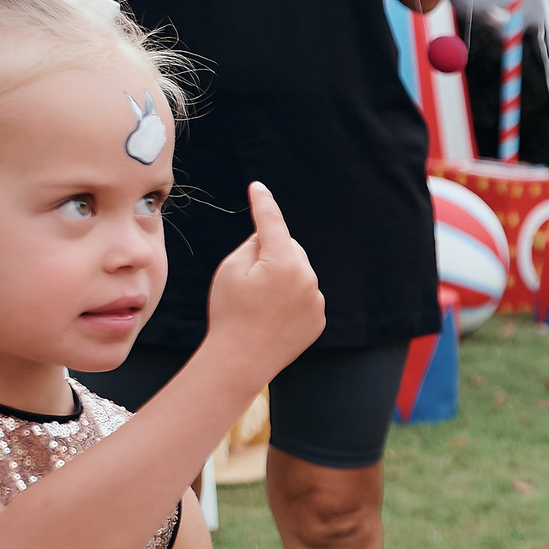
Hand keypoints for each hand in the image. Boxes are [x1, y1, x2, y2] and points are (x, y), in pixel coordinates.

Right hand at [207, 182, 326, 373]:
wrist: (241, 360)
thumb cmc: (230, 312)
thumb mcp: (230, 269)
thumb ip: (253, 245)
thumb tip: (269, 237)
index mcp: (283, 262)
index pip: (272, 222)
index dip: (263, 204)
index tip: (258, 188)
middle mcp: (307, 278)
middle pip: (288, 248)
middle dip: (271, 255)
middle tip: (248, 282)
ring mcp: (316, 300)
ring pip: (298, 273)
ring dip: (282, 278)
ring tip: (260, 305)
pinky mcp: (318, 318)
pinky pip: (305, 296)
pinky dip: (291, 299)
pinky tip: (273, 317)